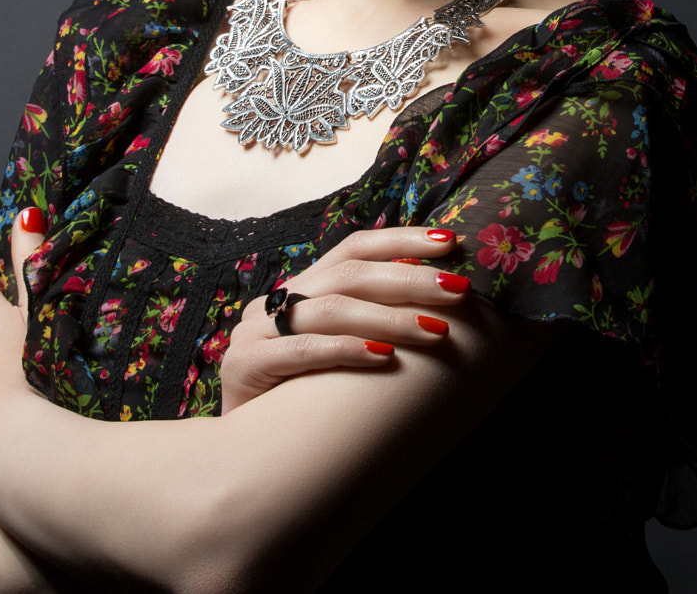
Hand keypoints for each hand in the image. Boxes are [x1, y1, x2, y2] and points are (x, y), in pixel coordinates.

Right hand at [219, 227, 471, 413]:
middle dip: (410, 278)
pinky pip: (302, 351)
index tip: (451, 243)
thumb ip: (369, 328)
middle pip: (350, 273)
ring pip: (332, 309)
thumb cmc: (301, 405)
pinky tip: (383, 357)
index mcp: (300, 289)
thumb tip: (443, 311)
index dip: (402, 239)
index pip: (353, 247)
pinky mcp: (244, 365)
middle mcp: (276, 301)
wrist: (237, 456)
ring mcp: (255, 331)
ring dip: (390, 318)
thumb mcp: (336, 355)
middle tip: (459, 290)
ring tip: (435, 330)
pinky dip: (346, 350)